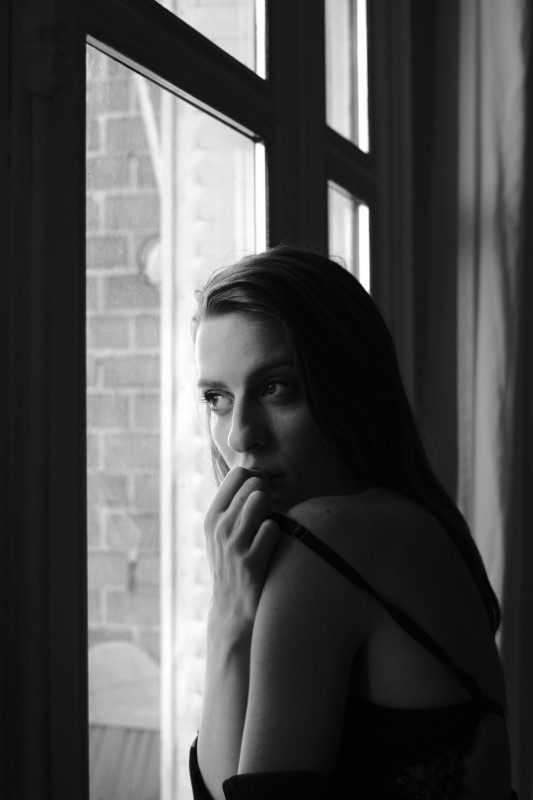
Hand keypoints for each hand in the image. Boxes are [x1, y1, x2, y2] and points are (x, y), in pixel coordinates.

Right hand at [204, 467, 280, 632]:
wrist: (232, 610)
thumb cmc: (235, 564)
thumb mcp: (224, 534)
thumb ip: (236, 506)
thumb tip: (259, 476)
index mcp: (213, 516)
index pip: (238, 473)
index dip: (258, 478)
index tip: (263, 495)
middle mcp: (219, 526)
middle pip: (254, 483)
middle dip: (268, 495)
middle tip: (269, 516)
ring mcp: (233, 544)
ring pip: (261, 500)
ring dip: (272, 512)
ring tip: (268, 530)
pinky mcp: (250, 561)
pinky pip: (272, 528)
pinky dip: (277, 536)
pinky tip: (272, 549)